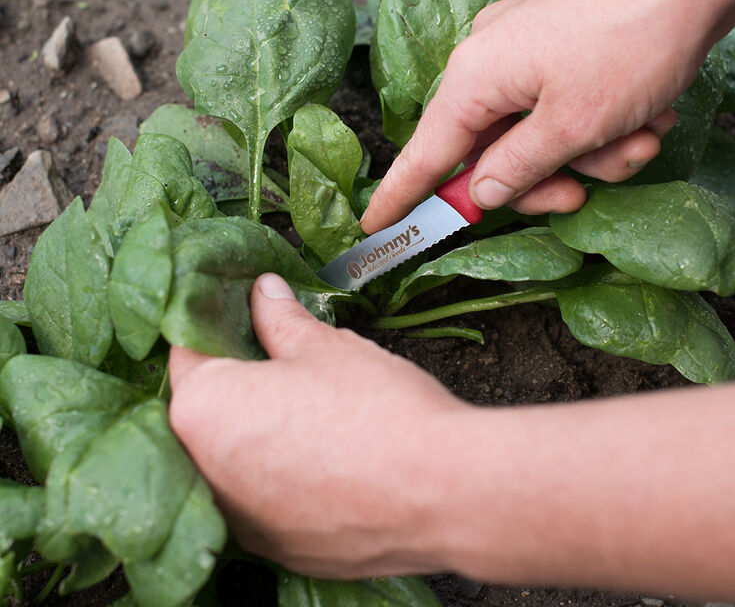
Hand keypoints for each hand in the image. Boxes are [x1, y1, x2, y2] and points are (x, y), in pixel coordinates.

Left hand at [168, 273, 466, 578]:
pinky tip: (325, 457)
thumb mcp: (325, 347)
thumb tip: (264, 293)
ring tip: (307, 410)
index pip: (185, 355)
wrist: (440, 491)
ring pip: (234, 463)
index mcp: (205, 411)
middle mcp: (207, 474)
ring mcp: (242, 520)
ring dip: (257, 434)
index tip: (236, 318)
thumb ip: (280, 319)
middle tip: (279, 360)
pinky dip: (283, 478)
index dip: (210, 329)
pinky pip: (265, 502)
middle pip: (205, 415)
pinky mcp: (279, 549)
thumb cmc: (376, 409)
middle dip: (236, 384)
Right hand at [361, 0, 724, 233]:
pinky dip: (599, 124)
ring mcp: (525, 47)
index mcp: (475, 77)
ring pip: (536, 133)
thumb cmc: (630, 45)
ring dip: (587, 154)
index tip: (374, 228)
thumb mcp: (571, 125)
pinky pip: (562, 105)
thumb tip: (477, 193)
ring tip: (640, 139)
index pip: (426, 153)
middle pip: (490, 151)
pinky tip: (645, 115)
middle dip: (542, 180)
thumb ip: (516, 168)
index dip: (402, 196)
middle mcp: (488, 59)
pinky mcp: (559, 43)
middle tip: (579, 196)